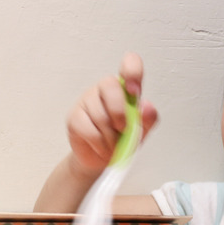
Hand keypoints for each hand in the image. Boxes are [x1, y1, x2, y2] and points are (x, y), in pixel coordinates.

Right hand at [66, 52, 158, 175]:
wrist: (104, 160)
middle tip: (123, 130)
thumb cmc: (123, 139)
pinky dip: (101, 145)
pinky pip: (89, 130)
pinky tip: (103, 148)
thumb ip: (148, 118)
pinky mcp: (74, 118)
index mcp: (125, 87)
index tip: (134, 92)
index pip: (129, 64)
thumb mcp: (142, 130)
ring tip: (114, 146)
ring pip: (100, 115)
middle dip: (119, 112)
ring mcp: (87, 101)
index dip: (132, 72)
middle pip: (110, 86)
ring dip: (112, 138)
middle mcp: (104, 88)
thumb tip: (146, 107)